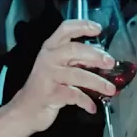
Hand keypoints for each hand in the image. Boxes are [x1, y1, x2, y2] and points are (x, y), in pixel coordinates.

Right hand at [0, 19, 117, 136]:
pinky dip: (86, 102)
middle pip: (74, 50)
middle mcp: (48, 58)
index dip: (82, 26)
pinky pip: (74, 95)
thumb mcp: (59, 68)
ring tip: (111, 89)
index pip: (65, 29)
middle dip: (95, 56)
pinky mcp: (50, 94)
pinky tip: (92, 107)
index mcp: (51, 48)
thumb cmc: (47, 87)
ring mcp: (48, 76)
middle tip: (111, 63)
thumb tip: (103, 61)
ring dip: (97, 82)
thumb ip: (76, 61)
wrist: (26, 110)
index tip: (98, 29)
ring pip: (77, 75)